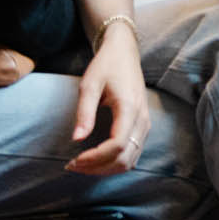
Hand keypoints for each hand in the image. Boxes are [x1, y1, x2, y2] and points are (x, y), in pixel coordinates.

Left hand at [64, 23, 148, 175]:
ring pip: (130, 159)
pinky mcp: (143, 124)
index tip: (73, 160)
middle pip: (124, 158)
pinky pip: (133, 153)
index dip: (94, 158)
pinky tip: (97, 158)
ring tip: (82, 164)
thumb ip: (84, 112)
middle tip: (73, 165)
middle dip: (97, 168)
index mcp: (129, 107)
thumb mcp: (89, 85)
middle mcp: (142, 118)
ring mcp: (145, 122)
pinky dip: (115, 162)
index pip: (117, 145)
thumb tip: (77, 139)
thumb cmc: (105, 66)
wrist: (124, 52)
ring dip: (106, 168)